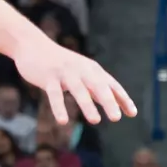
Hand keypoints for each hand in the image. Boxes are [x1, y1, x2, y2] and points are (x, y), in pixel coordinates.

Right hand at [12, 34, 136, 124]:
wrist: (33, 45)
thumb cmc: (62, 64)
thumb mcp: (83, 73)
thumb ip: (97, 88)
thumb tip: (116, 105)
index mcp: (93, 70)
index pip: (112, 85)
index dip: (122, 99)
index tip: (132, 113)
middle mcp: (82, 70)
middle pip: (98, 86)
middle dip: (109, 102)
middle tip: (117, 118)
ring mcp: (65, 73)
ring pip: (78, 90)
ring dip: (87, 105)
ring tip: (95, 120)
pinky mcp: (48, 77)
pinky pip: (54, 94)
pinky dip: (59, 107)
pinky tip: (62, 121)